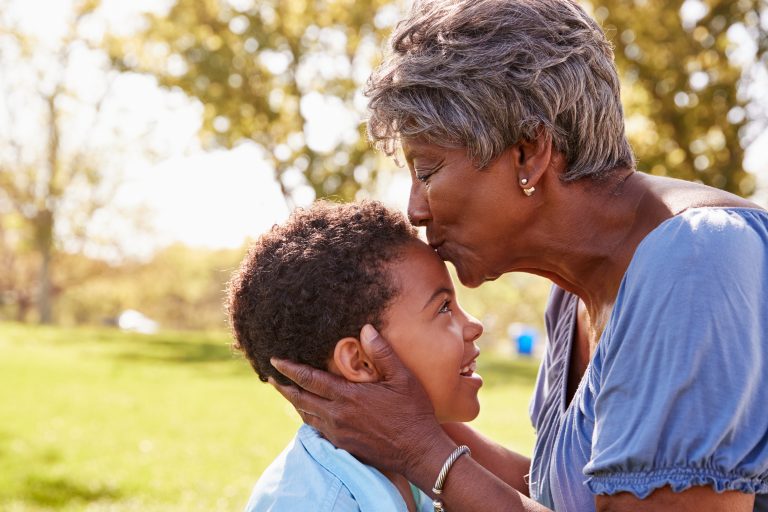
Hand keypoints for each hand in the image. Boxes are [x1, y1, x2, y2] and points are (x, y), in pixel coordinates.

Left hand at [270, 324, 445, 475]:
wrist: (419, 451)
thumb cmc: (413, 411)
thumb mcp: (402, 377)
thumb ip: (382, 353)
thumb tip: (365, 328)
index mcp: (348, 397)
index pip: (310, 379)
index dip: (290, 369)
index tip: (275, 360)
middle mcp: (337, 416)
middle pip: (300, 400)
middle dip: (284, 388)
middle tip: (271, 378)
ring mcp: (338, 433)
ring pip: (307, 416)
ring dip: (294, 403)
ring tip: (287, 393)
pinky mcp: (343, 446)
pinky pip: (318, 429)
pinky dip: (308, 418)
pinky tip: (309, 414)